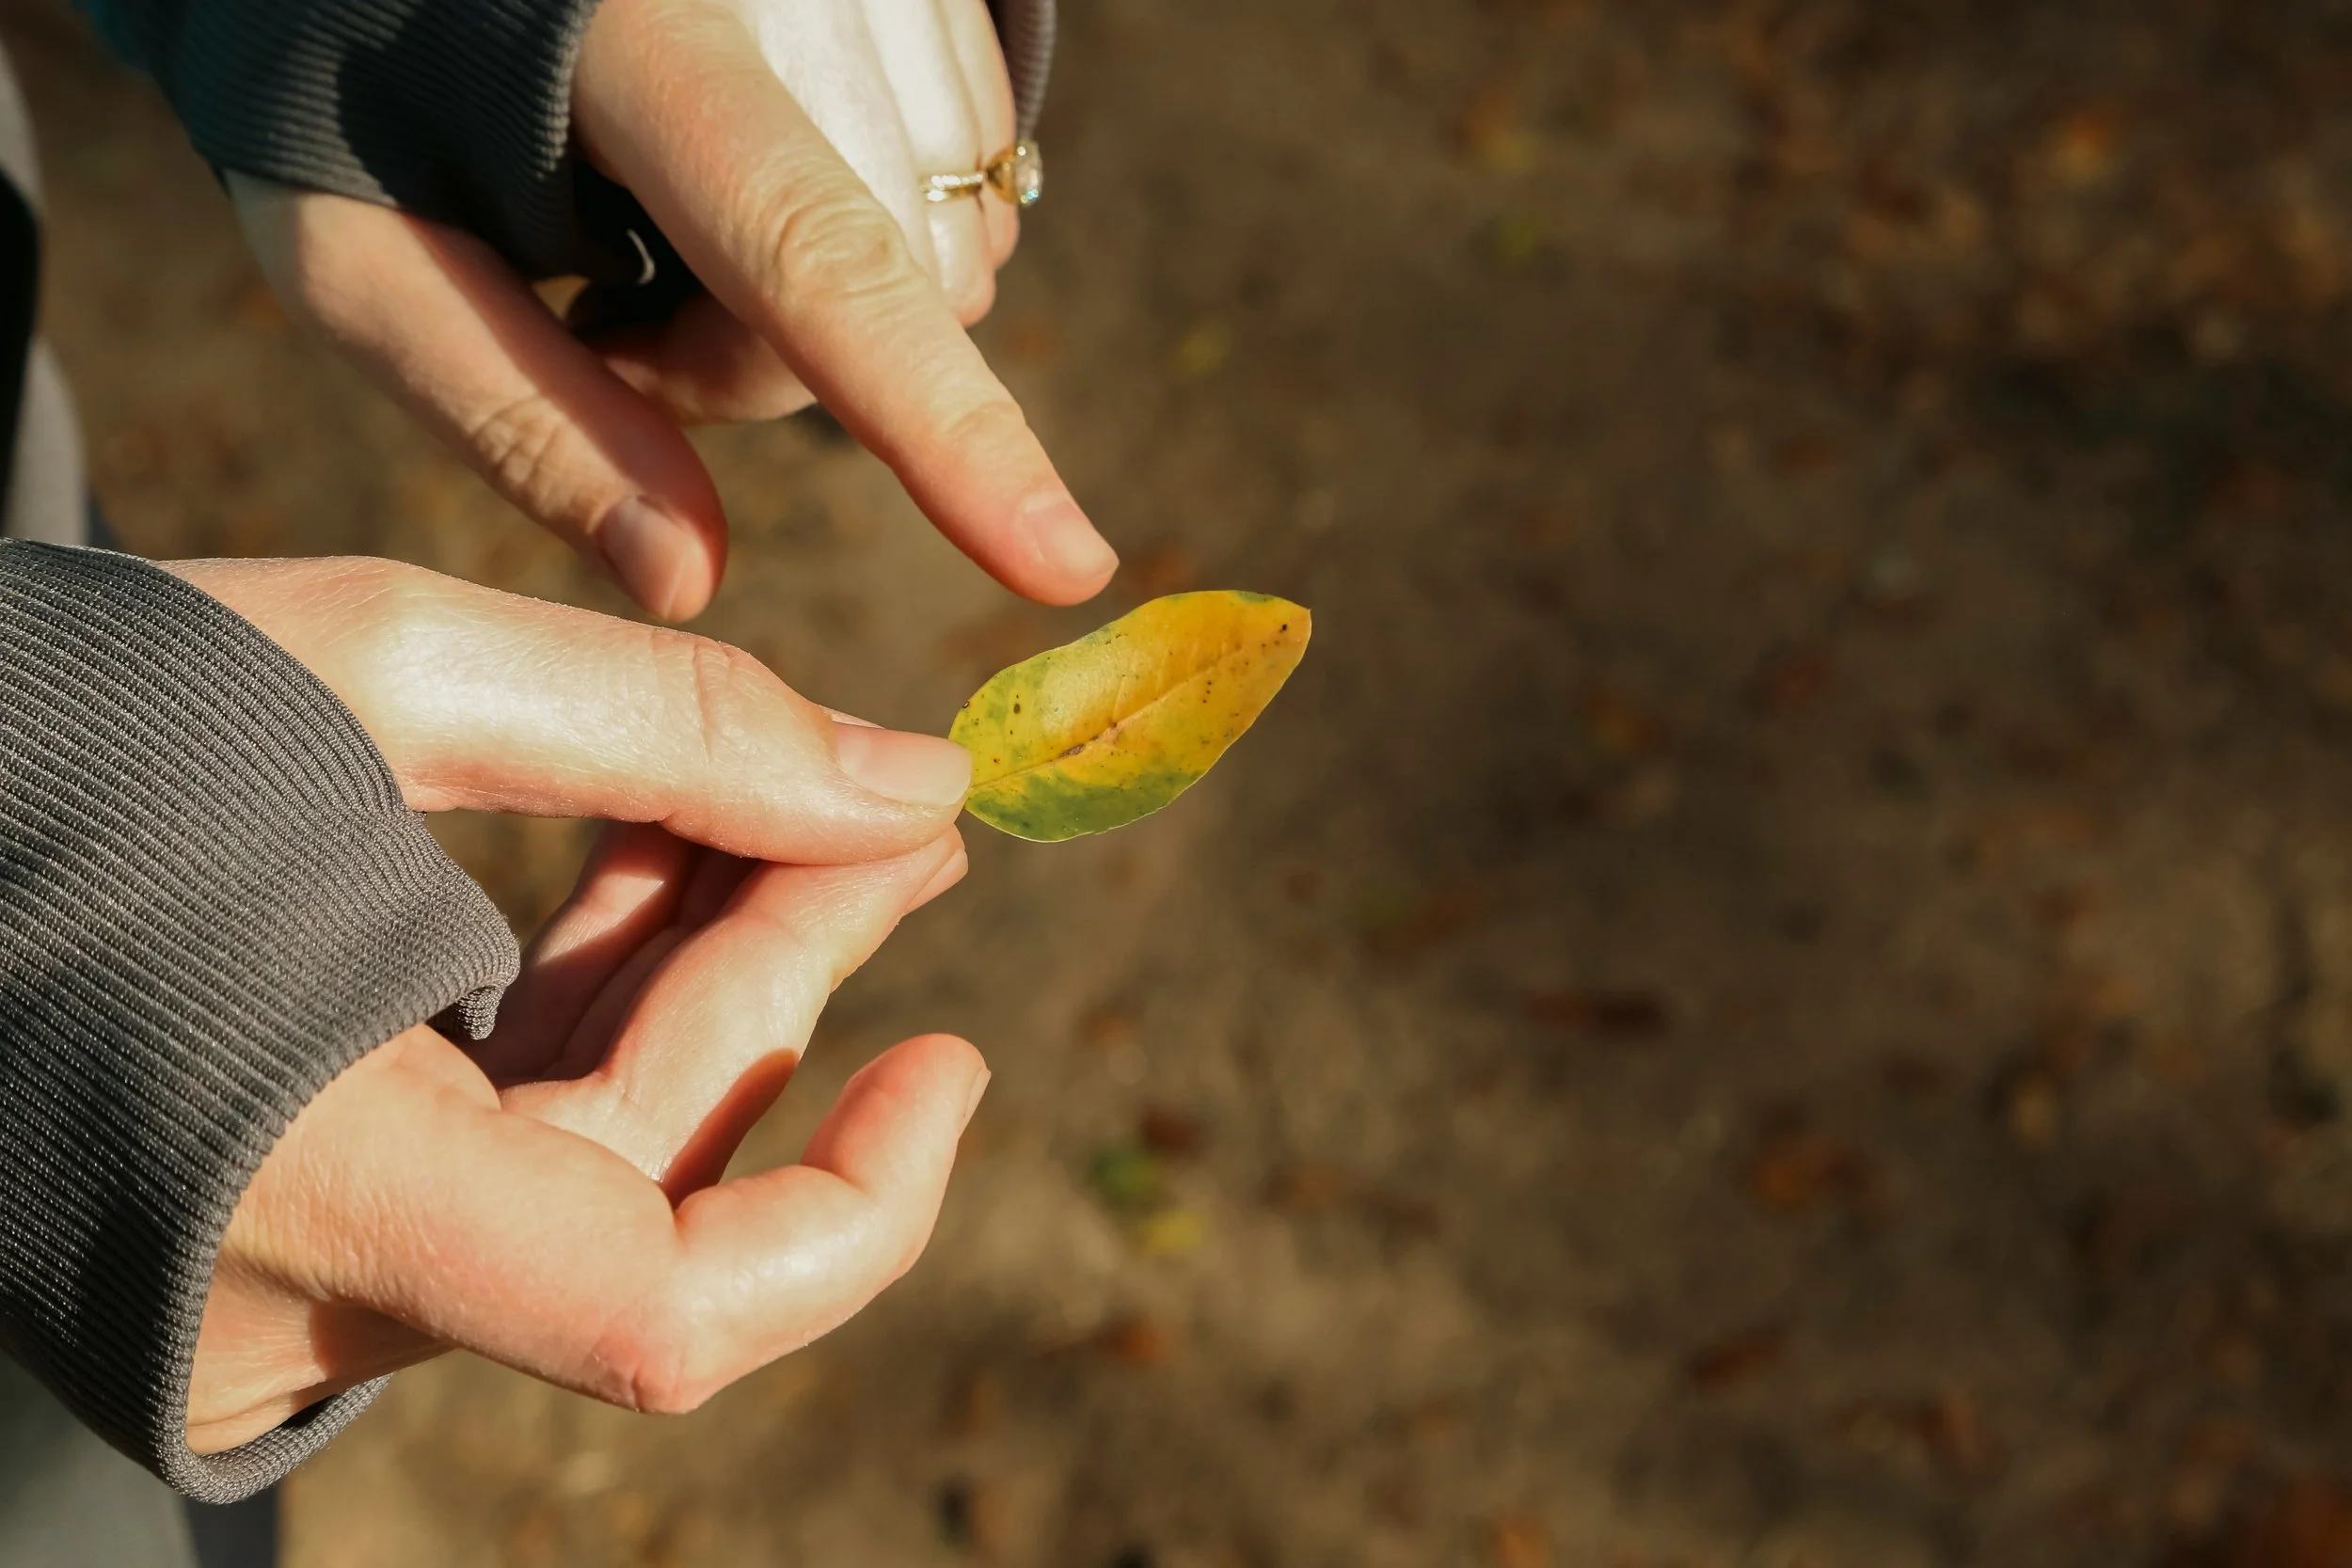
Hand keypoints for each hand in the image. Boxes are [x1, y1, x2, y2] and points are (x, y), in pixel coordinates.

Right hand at [164, 558, 984, 1451]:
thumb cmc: (39, 724)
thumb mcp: (372, 665)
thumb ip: (678, 729)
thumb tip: (913, 788)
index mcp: (312, 1185)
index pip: (660, 1311)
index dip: (854, 1210)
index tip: (955, 1058)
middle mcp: (293, 1285)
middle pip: (642, 1170)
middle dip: (782, 980)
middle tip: (896, 822)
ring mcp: (276, 1266)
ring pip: (571, 1142)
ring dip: (696, 970)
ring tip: (809, 809)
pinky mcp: (265, 1205)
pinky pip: (478, 1121)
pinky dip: (578, 989)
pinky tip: (663, 847)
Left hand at [228, 0, 1115, 621]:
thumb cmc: (339, 90)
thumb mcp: (353, 255)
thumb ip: (513, 418)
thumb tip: (690, 582)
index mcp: (620, 36)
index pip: (814, 256)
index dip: (944, 428)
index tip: (1064, 564)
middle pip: (885, 280)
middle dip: (762, 366)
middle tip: (608, 322)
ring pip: (947, 245)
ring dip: (824, 310)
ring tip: (663, 241)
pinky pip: (970, 176)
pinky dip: (877, 232)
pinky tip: (751, 186)